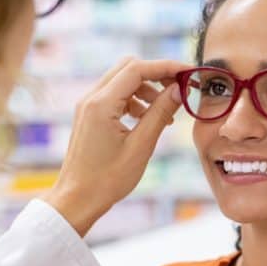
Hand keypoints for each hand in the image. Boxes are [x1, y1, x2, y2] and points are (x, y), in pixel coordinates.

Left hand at [42, 58, 189, 235]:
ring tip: (165, 113)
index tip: (188, 73)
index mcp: (102, 104)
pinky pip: (116, 95)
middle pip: (129, 68)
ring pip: (123, 80)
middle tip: (180, 89)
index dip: (166, 67)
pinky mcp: (90, 114)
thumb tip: (178, 90)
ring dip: (147, 89)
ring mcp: (88, 105)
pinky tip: (148, 120)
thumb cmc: (107, 179)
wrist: (78, 198)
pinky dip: (136, 100)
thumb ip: (160, 113)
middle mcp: (91, 98)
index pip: (137, 69)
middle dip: (157, 74)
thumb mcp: (141, 146)